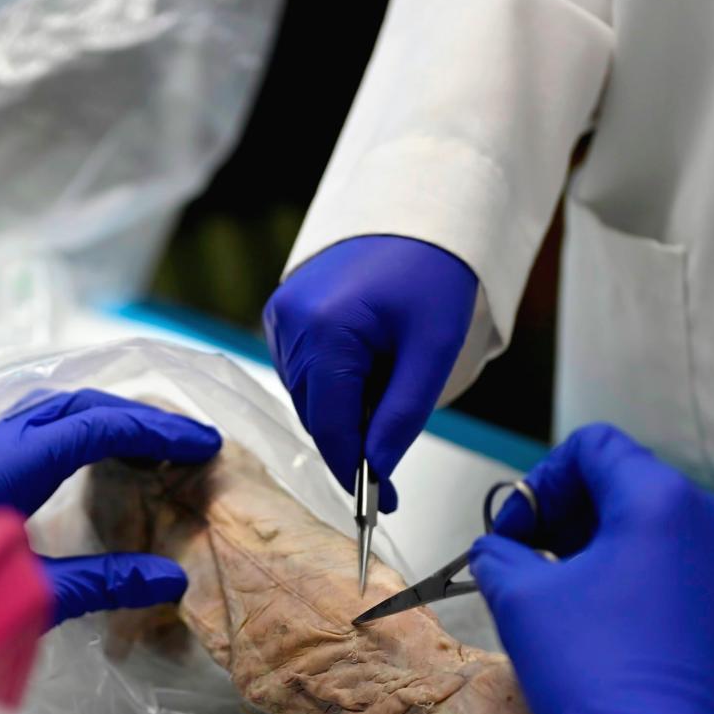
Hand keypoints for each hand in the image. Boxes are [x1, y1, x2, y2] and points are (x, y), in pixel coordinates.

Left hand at [0, 390, 221, 624]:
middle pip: (76, 406)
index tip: (201, 443)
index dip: (155, 431)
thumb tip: (171, 579)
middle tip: (184, 440)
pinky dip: (72, 433)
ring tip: (147, 446)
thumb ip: (103, 582)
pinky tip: (92, 457)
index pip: (96, 426)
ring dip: (104, 420)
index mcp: (9, 465)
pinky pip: (29, 430)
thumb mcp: (36, 594)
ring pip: (50, 413)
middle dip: (136, 417)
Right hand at [263, 236, 478, 511]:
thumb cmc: (432, 271)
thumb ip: (402, 414)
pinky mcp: (283, 314)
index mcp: (324, 330)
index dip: (354, 469)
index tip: (380, 503)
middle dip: (353, 442)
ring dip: (346, 411)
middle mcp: (290, 323)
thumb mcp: (431, 349)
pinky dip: (336, 385)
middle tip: (393, 463)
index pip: (330, 424)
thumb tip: (378, 469)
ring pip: (309, 396)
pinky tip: (371, 369)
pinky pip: (305, 370)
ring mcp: (280, 317)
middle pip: (317, 413)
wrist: (417, 210)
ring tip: (391, 387)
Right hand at [468, 425, 713, 713]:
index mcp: (662, 501)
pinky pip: (708, 585)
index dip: (543, 483)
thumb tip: (500, 552)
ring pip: (676, 539)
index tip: (519, 532)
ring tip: (588, 609)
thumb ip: (500, 557)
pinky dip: (666, 594)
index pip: (595, 449)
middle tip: (542, 566)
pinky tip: (634, 641)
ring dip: (624, 557)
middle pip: (639, 490)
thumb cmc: (598, 680)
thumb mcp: (522, 606)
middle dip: (581, 520)